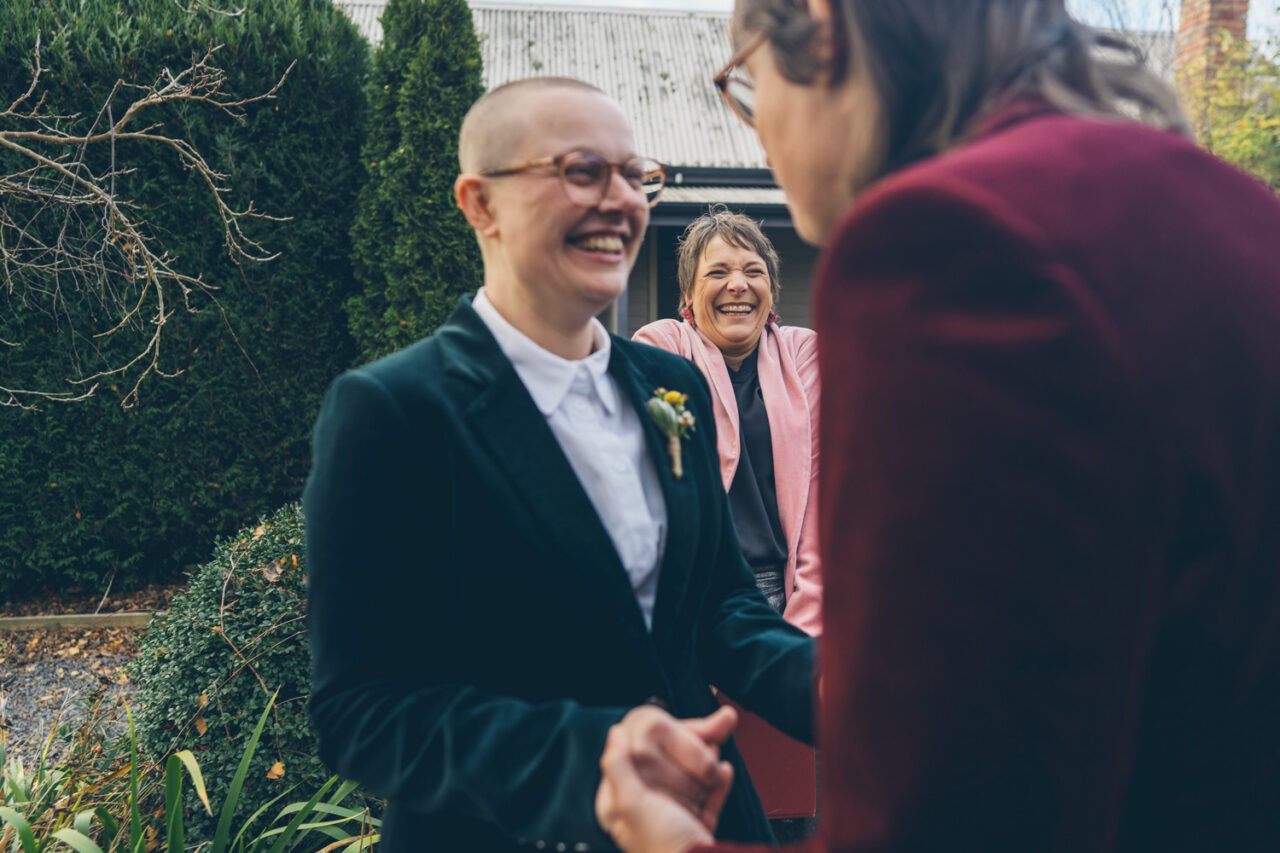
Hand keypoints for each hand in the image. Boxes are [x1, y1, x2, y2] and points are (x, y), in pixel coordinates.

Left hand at [595, 706, 736, 852]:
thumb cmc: (662, 849)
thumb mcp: (632, 804)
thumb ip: (619, 767)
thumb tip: (614, 734)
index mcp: (620, 804)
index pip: (634, 757)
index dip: (657, 737)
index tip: (675, 723)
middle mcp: (644, 809)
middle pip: (666, 764)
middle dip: (690, 745)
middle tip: (713, 726)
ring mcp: (671, 818)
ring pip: (688, 777)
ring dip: (705, 761)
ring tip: (716, 746)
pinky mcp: (695, 828)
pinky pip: (707, 798)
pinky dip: (717, 784)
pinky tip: (723, 771)